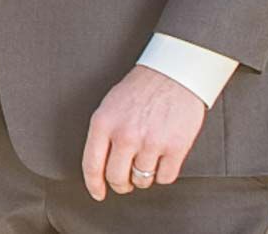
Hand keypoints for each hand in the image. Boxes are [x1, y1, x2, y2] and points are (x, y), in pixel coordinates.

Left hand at [81, 65, 205, 200]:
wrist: (173, 73)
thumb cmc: (141, 88)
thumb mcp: (110, 105)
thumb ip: (103, 134)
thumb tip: (99, 164)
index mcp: (104, 123)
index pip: (92, 165)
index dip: (94, 185)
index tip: (98, 193)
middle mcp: (125, 135)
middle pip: (117, 178)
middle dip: (120, 184)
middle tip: (125, 180)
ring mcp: (151, 143)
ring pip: (142, 181)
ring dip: (143, 176)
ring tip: (146, 160)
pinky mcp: (175, 148)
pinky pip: (165, 178)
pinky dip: (163, 174)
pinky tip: (162, 159)